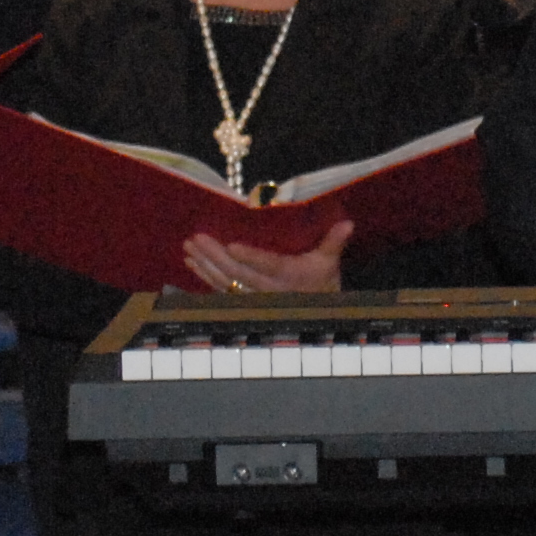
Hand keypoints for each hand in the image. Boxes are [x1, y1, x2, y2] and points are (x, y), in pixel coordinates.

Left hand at [183, 217, 352, 294]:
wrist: (315, 311)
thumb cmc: (321, 281)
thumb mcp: (329, 262)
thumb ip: (334, 241)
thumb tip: (347, 223)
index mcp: (289, 276)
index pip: (268, 265)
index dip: (250, 257)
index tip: (232, 245)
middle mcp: (268, 289)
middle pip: (237, 274)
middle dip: (215, 256)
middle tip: (197, 238)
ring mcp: (253, 296)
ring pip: (224, 282)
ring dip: (204, 264)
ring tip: (188, 247)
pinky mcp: (244, 298)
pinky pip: (219, 289)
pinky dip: (204, 276)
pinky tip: (191, 263)